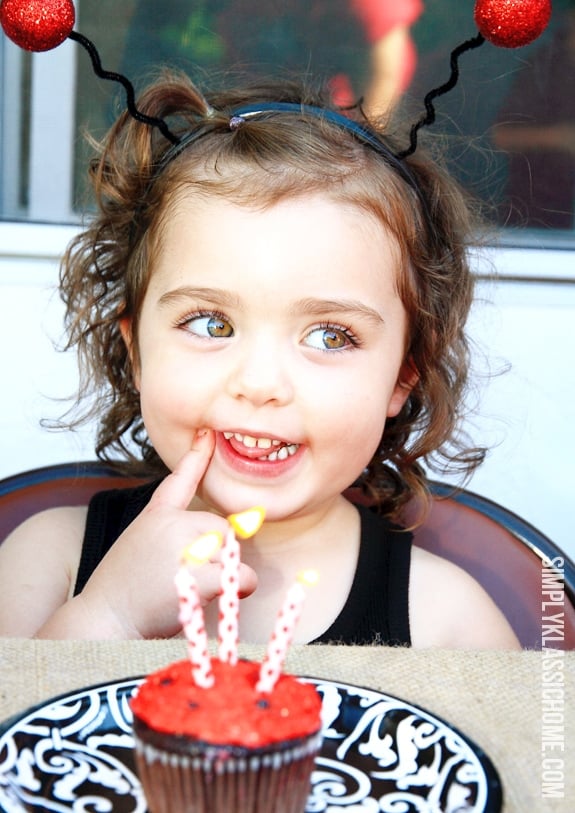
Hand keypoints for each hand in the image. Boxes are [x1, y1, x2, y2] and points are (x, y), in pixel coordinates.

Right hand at [78, 431, 257, 638]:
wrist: (102, 620)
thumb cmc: (123, 592)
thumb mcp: (140, 546)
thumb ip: (173, 534)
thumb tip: (227, 533)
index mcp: (155, 516)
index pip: (180, 479)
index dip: (197, 455)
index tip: (207, 433)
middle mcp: (170, 523)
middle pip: (221, 527)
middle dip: (216, 553)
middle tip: (182, 578)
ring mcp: (181, 545)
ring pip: (230, 550)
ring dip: (222, 572)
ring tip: (186, 590)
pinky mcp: (195, 572)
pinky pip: (239, 574)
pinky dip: (241, 586)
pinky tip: (222, 596)